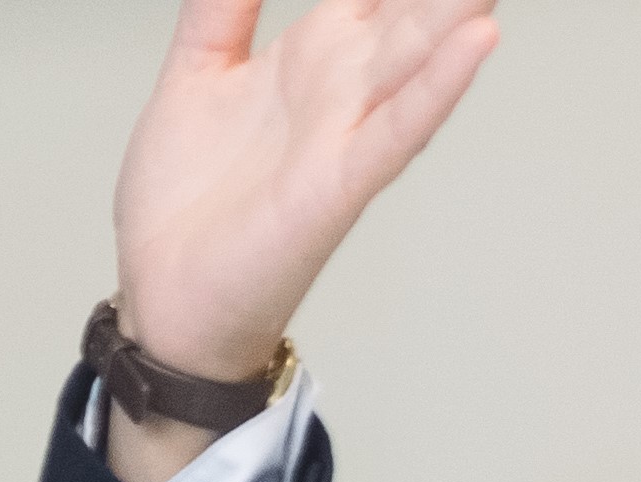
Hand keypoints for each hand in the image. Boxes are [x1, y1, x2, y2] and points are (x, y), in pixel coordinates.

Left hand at [97, 0, 499, 475]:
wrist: (166, 294)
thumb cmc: (189, 200)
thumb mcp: (194, 73)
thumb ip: (223, 7)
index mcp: (310, 53)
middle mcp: (339, 85)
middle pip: (410, 7)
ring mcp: (344, 133)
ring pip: (417, 55)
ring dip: (457, 10)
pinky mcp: (337, 186)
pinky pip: (396, 130)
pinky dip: (437, 88)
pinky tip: (474, 43)